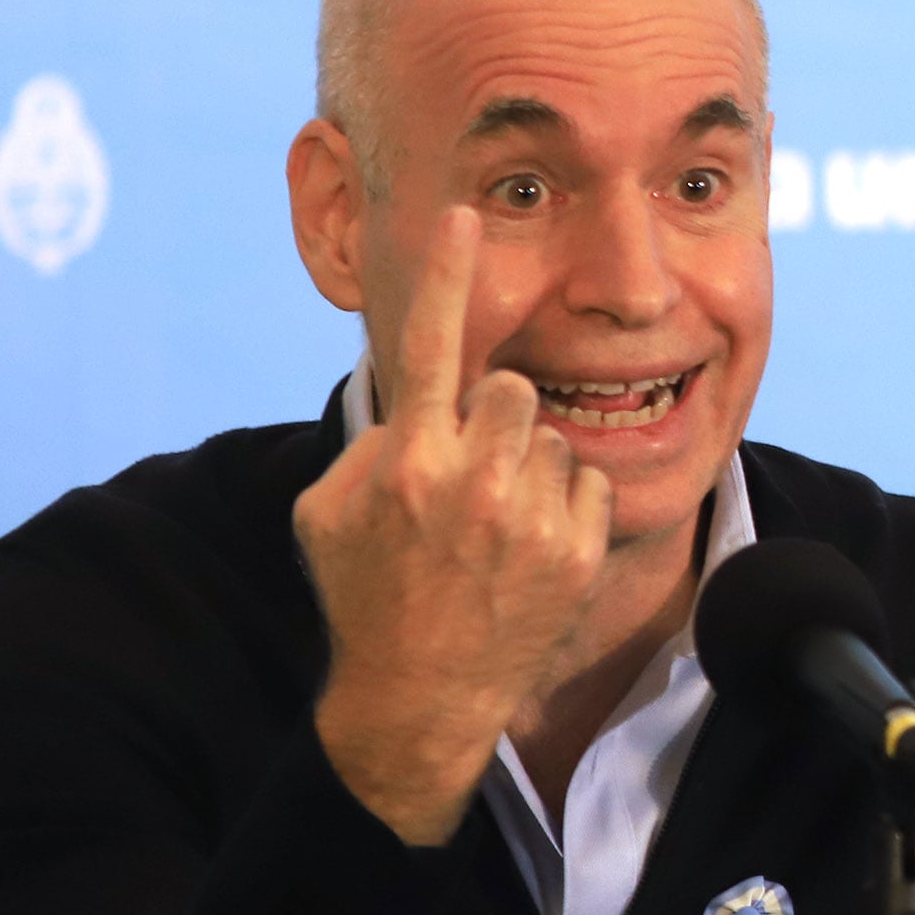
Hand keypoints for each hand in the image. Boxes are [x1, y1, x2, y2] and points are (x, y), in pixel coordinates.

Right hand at [294, 209, 612, 845]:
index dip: (446, 274)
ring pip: (549, 437)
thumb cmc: (368, 595)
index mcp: (406, 461)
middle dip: (495, 417)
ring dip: (526, 465)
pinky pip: (584, 480)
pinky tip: (528, 548)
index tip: (464, 215)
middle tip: (470, 472)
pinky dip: (561, 503)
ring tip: (494, 525)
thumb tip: (418, 399)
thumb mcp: (330, 512)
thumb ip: (375, 440)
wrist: (420, 698)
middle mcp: (471, 480)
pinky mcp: (576, 548)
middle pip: (511, 389)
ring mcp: (529, 516)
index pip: (429, 346)